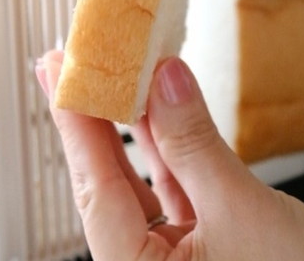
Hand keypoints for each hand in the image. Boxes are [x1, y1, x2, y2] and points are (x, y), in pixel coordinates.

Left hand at [37, 50, 303, 260]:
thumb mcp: (242, 210)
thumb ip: (196, 145)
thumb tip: (164, 84)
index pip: (95, 191)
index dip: (76, 126)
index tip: (60, 73)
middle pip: (110, 185)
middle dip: (93, 122)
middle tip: (75, 63)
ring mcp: (180, 258)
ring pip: (145, 182)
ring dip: (137, 127)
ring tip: (120, 73)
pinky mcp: (210, 244)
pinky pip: (181, 187)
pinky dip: (176, 147)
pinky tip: (167, 107)